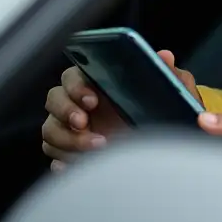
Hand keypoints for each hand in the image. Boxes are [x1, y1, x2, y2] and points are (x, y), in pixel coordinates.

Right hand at [42, 49, 199, 171]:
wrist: (163, 143)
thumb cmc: (162, 111)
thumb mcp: (171, 91)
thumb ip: (166, 74)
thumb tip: (165, 56)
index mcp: (97, 83)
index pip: (72, 77)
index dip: (77, 87)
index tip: (92, 101)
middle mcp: (78, 104)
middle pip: (54, 100)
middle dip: (65, 111)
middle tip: (83, 123)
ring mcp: (71, 128)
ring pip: (50, 130)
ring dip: (68, 139)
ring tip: (97, 147)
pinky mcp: (70, 151)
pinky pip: (54, 154)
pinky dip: (63, 160)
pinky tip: (77, 165)